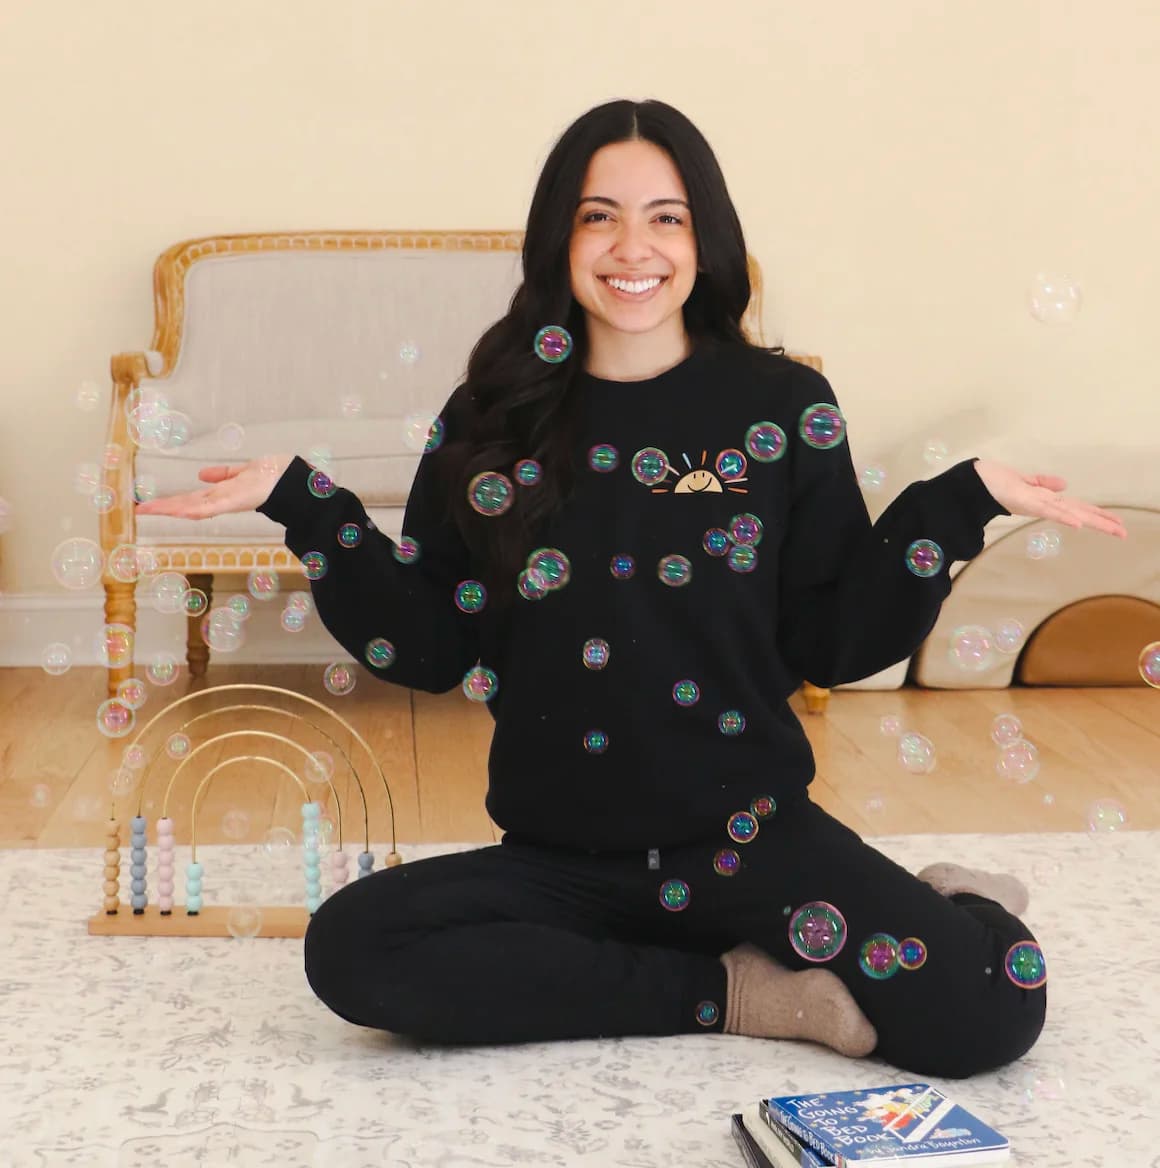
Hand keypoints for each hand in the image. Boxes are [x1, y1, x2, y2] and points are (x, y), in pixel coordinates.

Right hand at [135, 455, 292, 519]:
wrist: (294, 480)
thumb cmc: (274, 475)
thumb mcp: (243, 471)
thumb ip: (224, 474)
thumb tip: (202, 474)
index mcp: (223, 493)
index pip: (192, 498)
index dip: (171, 501)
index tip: (151, 503)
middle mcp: (222, 500)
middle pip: (187, 504)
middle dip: (162, 507)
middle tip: (138, 510)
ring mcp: (228, 502)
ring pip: (193, 507)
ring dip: (169, 508)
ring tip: (146, 510)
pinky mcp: (235, 501)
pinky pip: (211, 507)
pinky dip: (193, 509)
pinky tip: (176, 511)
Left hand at [972, 459, 1126, 538]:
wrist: (972, 482)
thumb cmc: (995, 481)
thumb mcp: (1024, 479)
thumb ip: (1043, 482)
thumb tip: (1065, 485)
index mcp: (1045, 500)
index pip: (1076, 507)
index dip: (1097, 515)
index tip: (1117, 523)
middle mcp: (1044, 504)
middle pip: (1079, 513)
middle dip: (1102, 523)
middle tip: (1124, 534)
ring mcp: (1036, 504)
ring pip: (1069, 513)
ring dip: (1092, 521)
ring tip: (1113, 529)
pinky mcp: (1024, 501)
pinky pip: (1048, 510)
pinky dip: (1063, 516)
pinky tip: (1078, 524)